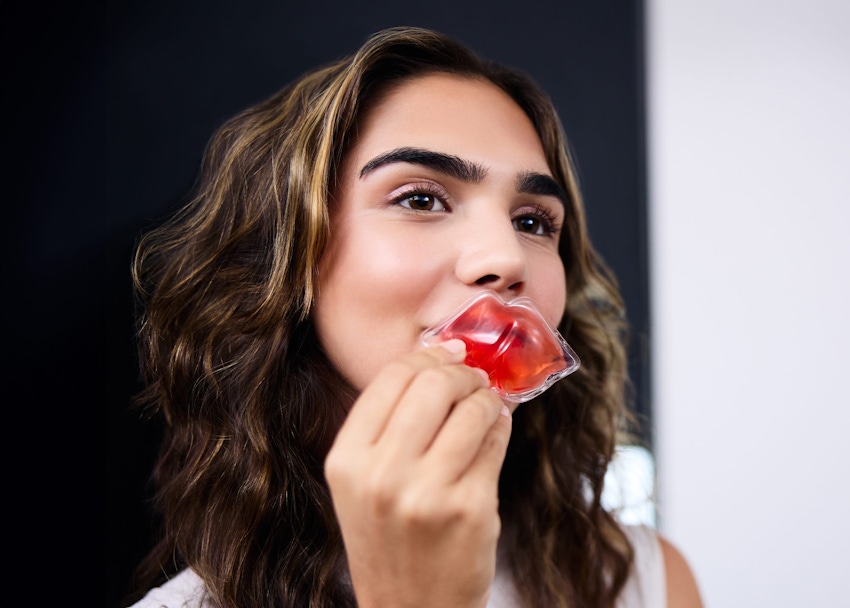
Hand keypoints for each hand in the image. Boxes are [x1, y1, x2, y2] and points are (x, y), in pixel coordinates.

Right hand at [325, 340, 511, 607]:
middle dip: (462, 372)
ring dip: (486, 399)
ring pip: (472, 409)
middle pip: (434, 384)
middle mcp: (382, 475)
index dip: (426, 355)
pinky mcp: (472, 509)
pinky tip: (494, 432)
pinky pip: (495, 442)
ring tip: (486, 406)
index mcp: (347, 460)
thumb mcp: (363, 482)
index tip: (448, 351)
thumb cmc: (389, 540)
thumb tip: (442, 357)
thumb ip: (389, 424)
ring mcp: (428, 493)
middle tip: (473, 379)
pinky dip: (499, 428)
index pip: (391, 378)